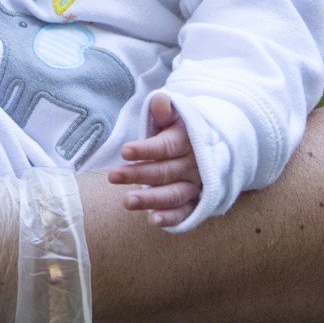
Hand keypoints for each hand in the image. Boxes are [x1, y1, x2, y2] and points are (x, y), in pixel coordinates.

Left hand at [107, 93, 199, 227]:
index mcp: (187, 141)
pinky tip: (153, 220)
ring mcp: (195, 185)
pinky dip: (171, 218)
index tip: (124, 151)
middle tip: (112, 176)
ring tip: (127, 201)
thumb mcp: (175, 115)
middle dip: (138, 174)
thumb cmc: (181, 131)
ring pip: (174, 194)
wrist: (210, 148)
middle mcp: (193, 165)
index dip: (146, 150)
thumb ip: (164, 109)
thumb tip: (159, 102)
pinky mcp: (195, 203)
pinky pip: (185, 212)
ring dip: (151, 199)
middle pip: (165, 171)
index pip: (167, 146)